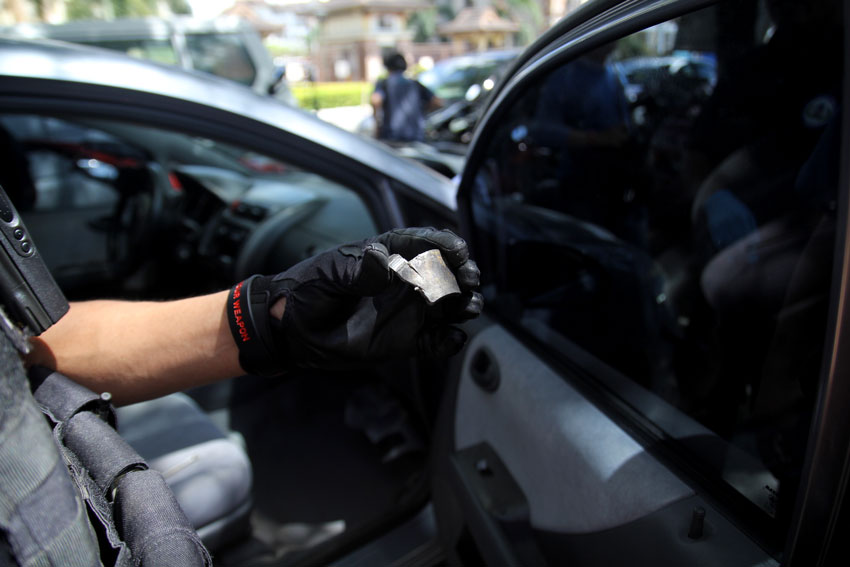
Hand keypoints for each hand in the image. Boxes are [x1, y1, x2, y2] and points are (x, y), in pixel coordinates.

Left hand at [227, 228, 482, 375]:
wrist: (290, 331)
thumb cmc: (305, 292)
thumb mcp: (327, 274)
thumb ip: (356, 270)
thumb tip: (385, 262)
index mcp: (386, 257)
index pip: (422, 244)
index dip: (444, 244)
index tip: (458, 250)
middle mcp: (403, 283)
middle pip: (444, 274)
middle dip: (461, 274)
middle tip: (467, 279)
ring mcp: (406, 312)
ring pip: (447, 307)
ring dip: (463, 305)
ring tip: (468, 307)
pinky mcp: (404, 341)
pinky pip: (434, 343)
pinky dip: (447, 342)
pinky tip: (452, 338)